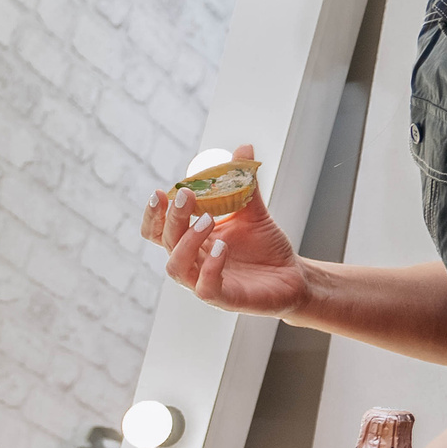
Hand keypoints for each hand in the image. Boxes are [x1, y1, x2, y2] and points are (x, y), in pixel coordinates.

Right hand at [142, 143, 312, 318]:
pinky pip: (205, 287)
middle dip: (172, 218)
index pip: (157, 231)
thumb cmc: (265, 248)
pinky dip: (210, 266)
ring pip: (176, 266)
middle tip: (187, 195)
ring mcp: (203, 282)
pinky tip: (222, 248)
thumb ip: (244, 184)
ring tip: (207, 219)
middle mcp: (191, 262)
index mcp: (191, 242)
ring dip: (186, 241)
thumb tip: (243, 149)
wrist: (292, 277)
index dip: (153, 214)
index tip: (161, 192)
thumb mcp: (253, 212)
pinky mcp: (222, 298)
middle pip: (165, 242)